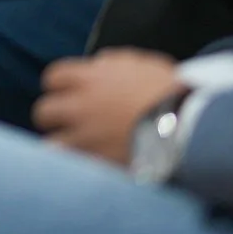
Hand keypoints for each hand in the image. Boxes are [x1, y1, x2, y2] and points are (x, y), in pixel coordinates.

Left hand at [34, 50, 185, 165]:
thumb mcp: (141, 64)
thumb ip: (112, 63)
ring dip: (61, 146)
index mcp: (90, 79)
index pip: (53, 78)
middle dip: (54, 117)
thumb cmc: (170, 92)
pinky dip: (76, 170)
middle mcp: (80, 107)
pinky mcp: (98, 165)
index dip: (60, 87)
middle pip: (44, 111)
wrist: (188, 124)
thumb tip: (98, 64)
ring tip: (74, 150)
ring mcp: (87, 138)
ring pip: (51, 145)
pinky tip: (86, 168)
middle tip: (70, 124)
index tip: (69, 94)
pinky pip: (72, 169)